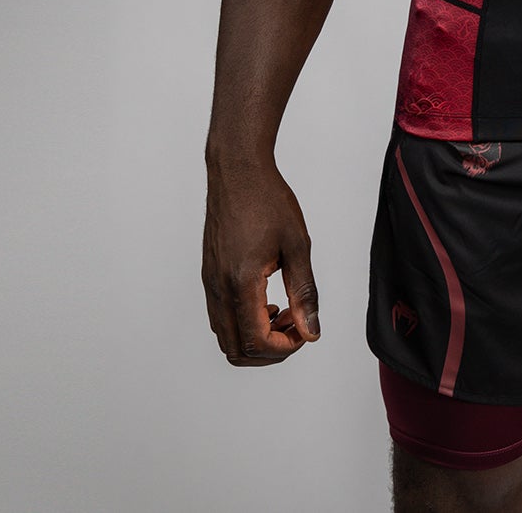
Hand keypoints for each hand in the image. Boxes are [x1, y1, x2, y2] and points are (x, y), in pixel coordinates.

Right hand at [202, 158, 320, 364]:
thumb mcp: (297, 245)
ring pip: (226, 336)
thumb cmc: (267, 200)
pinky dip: (243, 322)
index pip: (256, 342)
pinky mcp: (209, 274)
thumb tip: (312, 330)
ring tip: (285, 311)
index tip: (305, 332)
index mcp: (241, 282)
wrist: (237, 171)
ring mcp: (210, 283)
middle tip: (297, 325)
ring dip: (256, 337)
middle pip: (236, 350)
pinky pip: (221, 316)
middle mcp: (219, 288)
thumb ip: (304, 291)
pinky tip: (268, 301)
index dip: (284, 348)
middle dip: (270, 350)